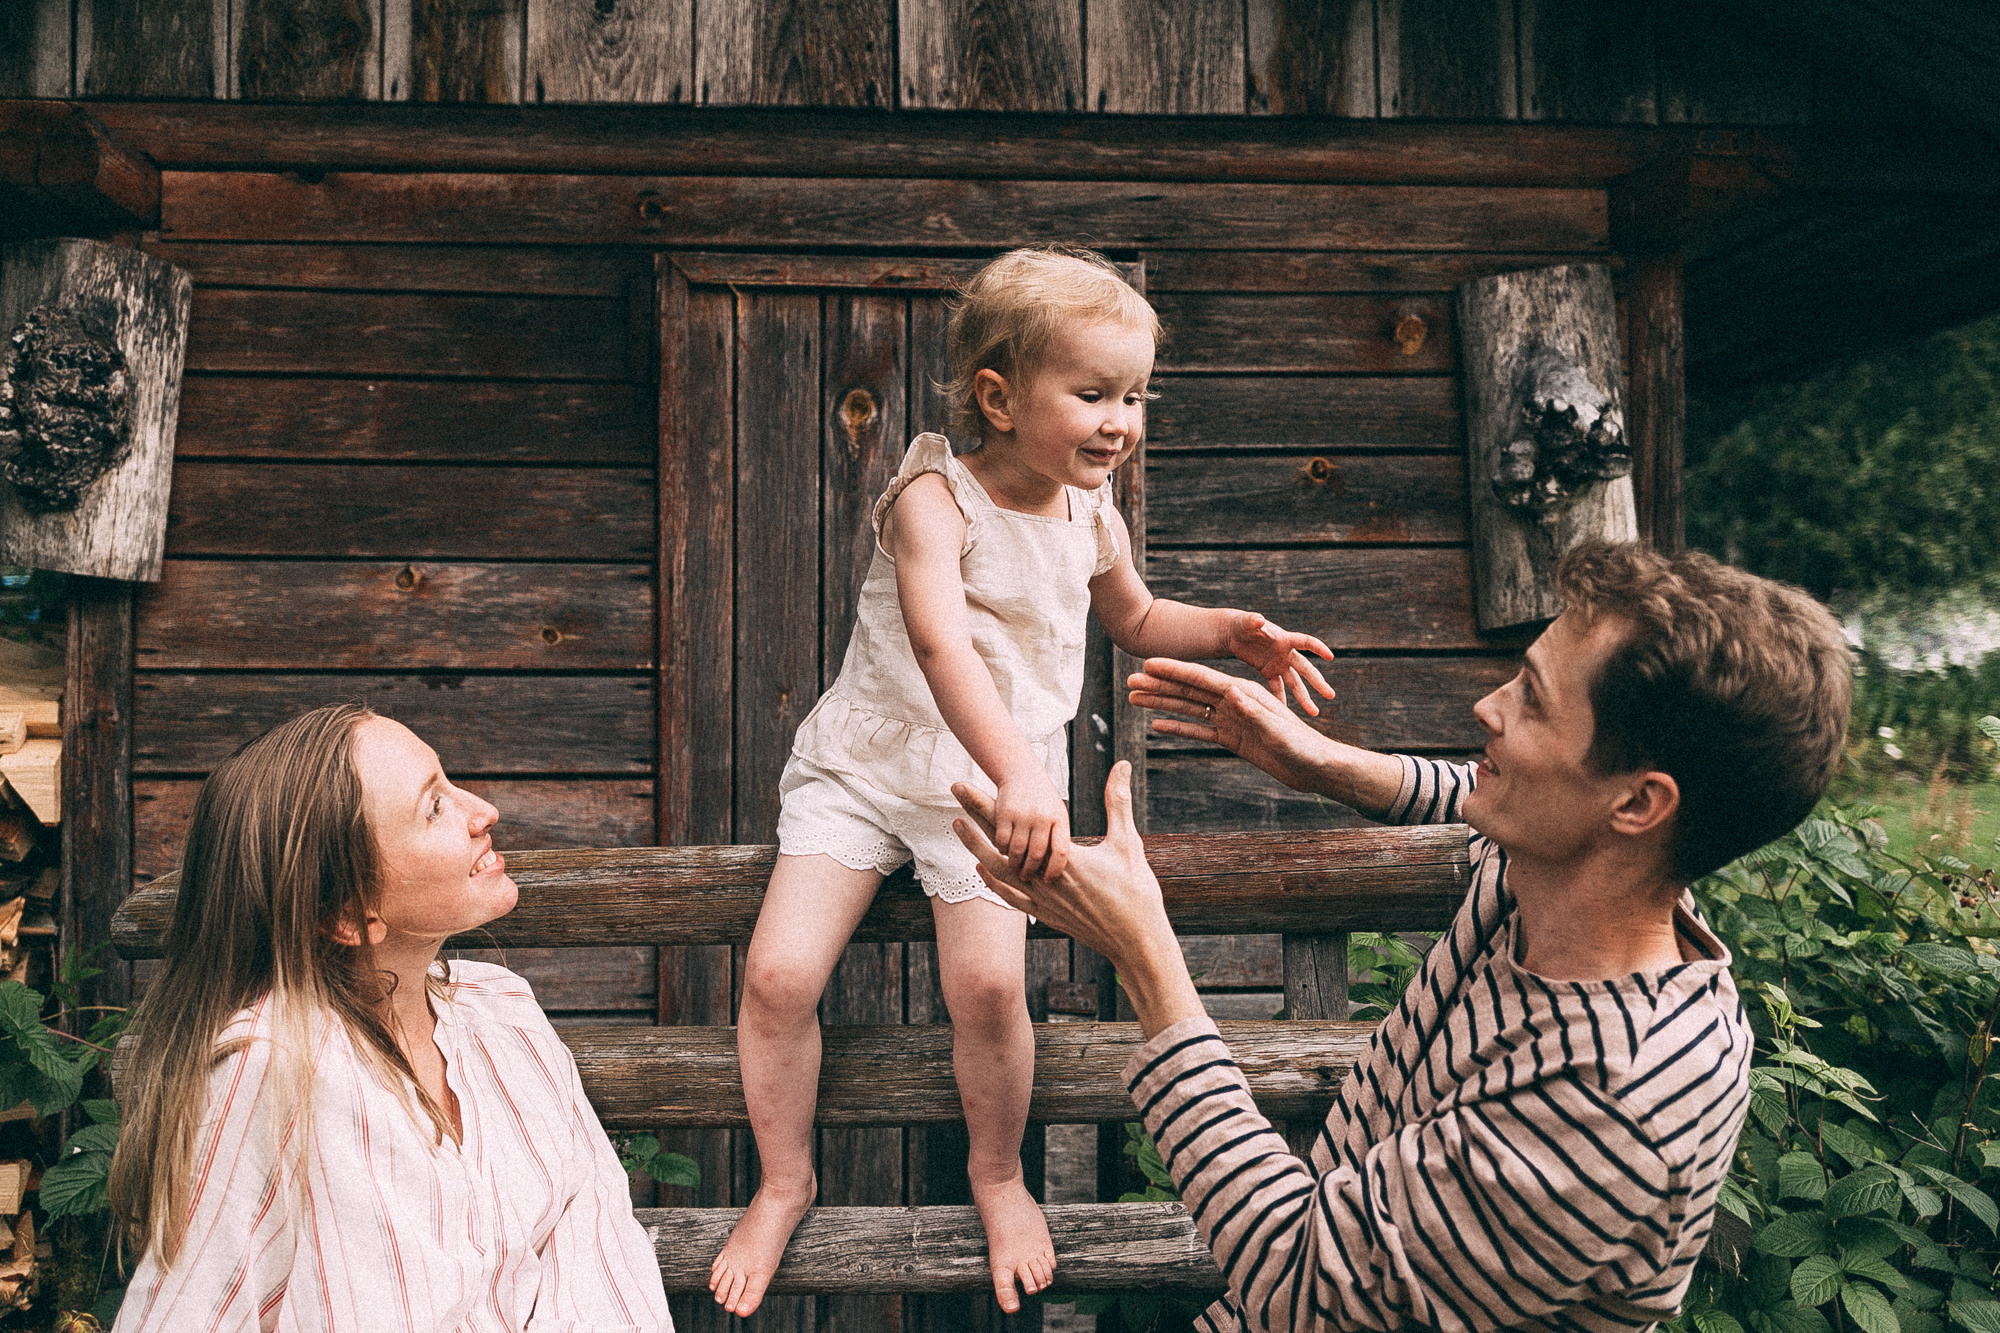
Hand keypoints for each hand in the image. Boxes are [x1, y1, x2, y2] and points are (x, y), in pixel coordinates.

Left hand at [952, 764, 1204, 1036]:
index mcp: (1061, 857)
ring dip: (976, 846)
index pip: (1015, 824)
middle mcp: (1044, 879)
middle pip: (999, 842)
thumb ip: (1118, 802)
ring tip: (957, 825)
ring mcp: (1042, 900)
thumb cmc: (1137, 893)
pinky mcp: (1046, 915)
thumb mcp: (1128, 843)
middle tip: (955, 789)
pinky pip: (1011, 896)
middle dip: (976, 814)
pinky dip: (993, 881)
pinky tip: (982, 869)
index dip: (988, 802)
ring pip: (998, 870)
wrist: (1136, 942)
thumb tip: (1121, 764)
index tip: (967, 785)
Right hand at [992, 771, 1071, 881]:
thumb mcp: (1057, 814)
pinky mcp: (1004, 813)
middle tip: (1026, 878)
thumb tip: (1057, 868)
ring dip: (1014, 863)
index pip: (1061, 852)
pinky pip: (1001, 841)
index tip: (1048, 881)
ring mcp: (1023, 815)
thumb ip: (1058, 837)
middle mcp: (1042, 817)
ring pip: (1017, 850)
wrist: (1021, 772)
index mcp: (1059, 819)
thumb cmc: (1042, 799)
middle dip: (1030, 871)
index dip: (1054, 870)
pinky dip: (1001, 850)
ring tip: (1014, 869)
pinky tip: (1004, 852)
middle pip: (1037, 854)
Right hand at [1128, 657, 1337, 795]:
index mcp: (1244, 694)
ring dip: (1162, 704)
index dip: (1174, 671)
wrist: (1315, 767)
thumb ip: (1254, 711)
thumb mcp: (1277, 730)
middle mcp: (1234, 702)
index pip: (1202, 679)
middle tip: (1129, 683)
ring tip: (1134, 700)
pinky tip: (1157, 725)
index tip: (1148, 665)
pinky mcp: (1232, 739)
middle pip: (1189, 690)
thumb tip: (1230, 691)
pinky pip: (1199, 731)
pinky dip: (1178, 727)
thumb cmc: (1303, 747)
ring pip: (1189, 708)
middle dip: (1159, 686)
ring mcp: (1231, 720)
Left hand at [1222, 612, 1334, 714]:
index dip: (1317, 648)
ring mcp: (1279, 664)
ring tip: (1314, 712)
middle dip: (1318, 682)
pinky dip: (1280, 699)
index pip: (1305, 642)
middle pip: (1305, 669)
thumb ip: (1253, 620)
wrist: (1235, 633)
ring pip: (1294, 683)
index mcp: (1284, 639)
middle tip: (1331, 696)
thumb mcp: (1246, 622)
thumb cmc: (1242, 624)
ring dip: (1304, 697)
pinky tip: (1285, 713)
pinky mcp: (1269, 671)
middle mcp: (1286, 653)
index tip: (1330, 657)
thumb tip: (1259, 619)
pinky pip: (1277, 688)